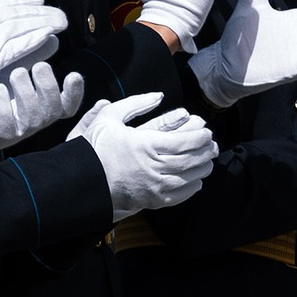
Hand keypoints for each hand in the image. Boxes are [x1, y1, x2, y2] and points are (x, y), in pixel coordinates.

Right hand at [0, 0, 68, 126]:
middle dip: (38, 10)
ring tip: (62, 21)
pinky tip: (51, 36)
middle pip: (13, 12)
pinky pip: (19, 45)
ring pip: (21, 25)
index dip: (19, 1)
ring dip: (44, 21)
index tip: (37, 0)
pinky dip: (36, 38)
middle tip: (57, 11)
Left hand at [0, 58, 84, 154]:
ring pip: (34, 118)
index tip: (73, 75)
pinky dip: (4, 107)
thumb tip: (50, 36)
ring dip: (28, 93)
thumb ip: (28, 55)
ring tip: (16, 73)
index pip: (66, 104)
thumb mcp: (7, 69)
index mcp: (36, 103)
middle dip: (49, 87)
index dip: (74, 93)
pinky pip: (6, 127)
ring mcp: (14, 129)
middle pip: (54, 110)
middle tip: (39, 66)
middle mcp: (30, 118)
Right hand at [70, 90, 217, 219]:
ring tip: (207, 158)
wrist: (84, 181)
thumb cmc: (94, 148)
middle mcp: (155, 167)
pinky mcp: (156, 201)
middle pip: (193, 159)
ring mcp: (157, 186)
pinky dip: (194, 185)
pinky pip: (184, 193)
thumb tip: (158, 95)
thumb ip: (134, 104)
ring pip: (192, 177)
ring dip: (204, 167)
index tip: (206, 132)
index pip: (185, 141)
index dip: (201, 136)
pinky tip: (196, 177)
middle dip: (207, 150)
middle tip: (212, 144)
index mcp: (146, 145)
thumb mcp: (108, 118)